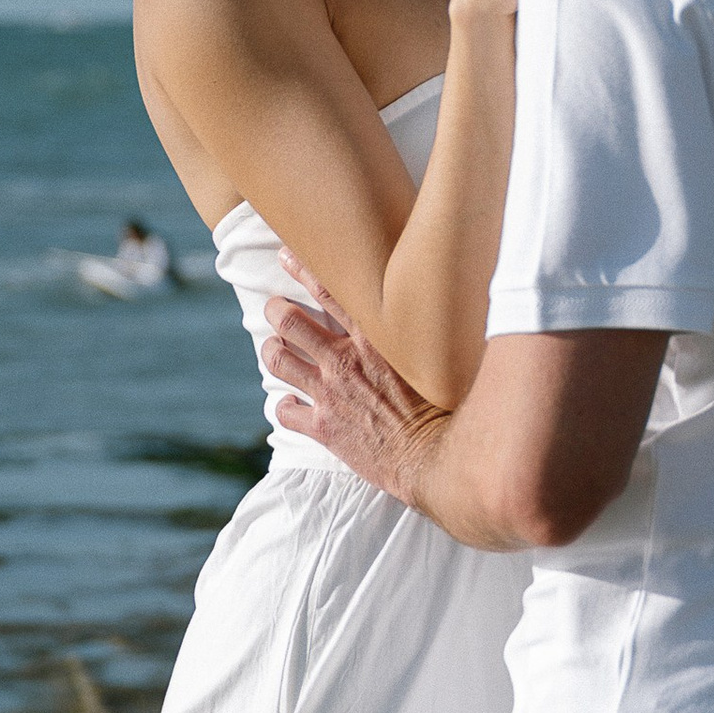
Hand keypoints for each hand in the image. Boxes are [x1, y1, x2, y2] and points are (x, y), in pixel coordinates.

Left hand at [265, 279, 443, 504]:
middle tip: (274, 307)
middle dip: (275, 310)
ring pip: (278, 360)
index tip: (287, 255)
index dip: (302, 269)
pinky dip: (283, 405)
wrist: (432, 457)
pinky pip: (285, 411)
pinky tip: (289, 403)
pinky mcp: (323, 427)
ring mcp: (329, 394)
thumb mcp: (429, 359)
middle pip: (289, 321)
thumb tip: (431, 308)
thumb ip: (415, 334)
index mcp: (371, 340)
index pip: (329, 291)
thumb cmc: (442, 408)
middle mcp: (344, 361)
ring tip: (274, 347)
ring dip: (272, 350)